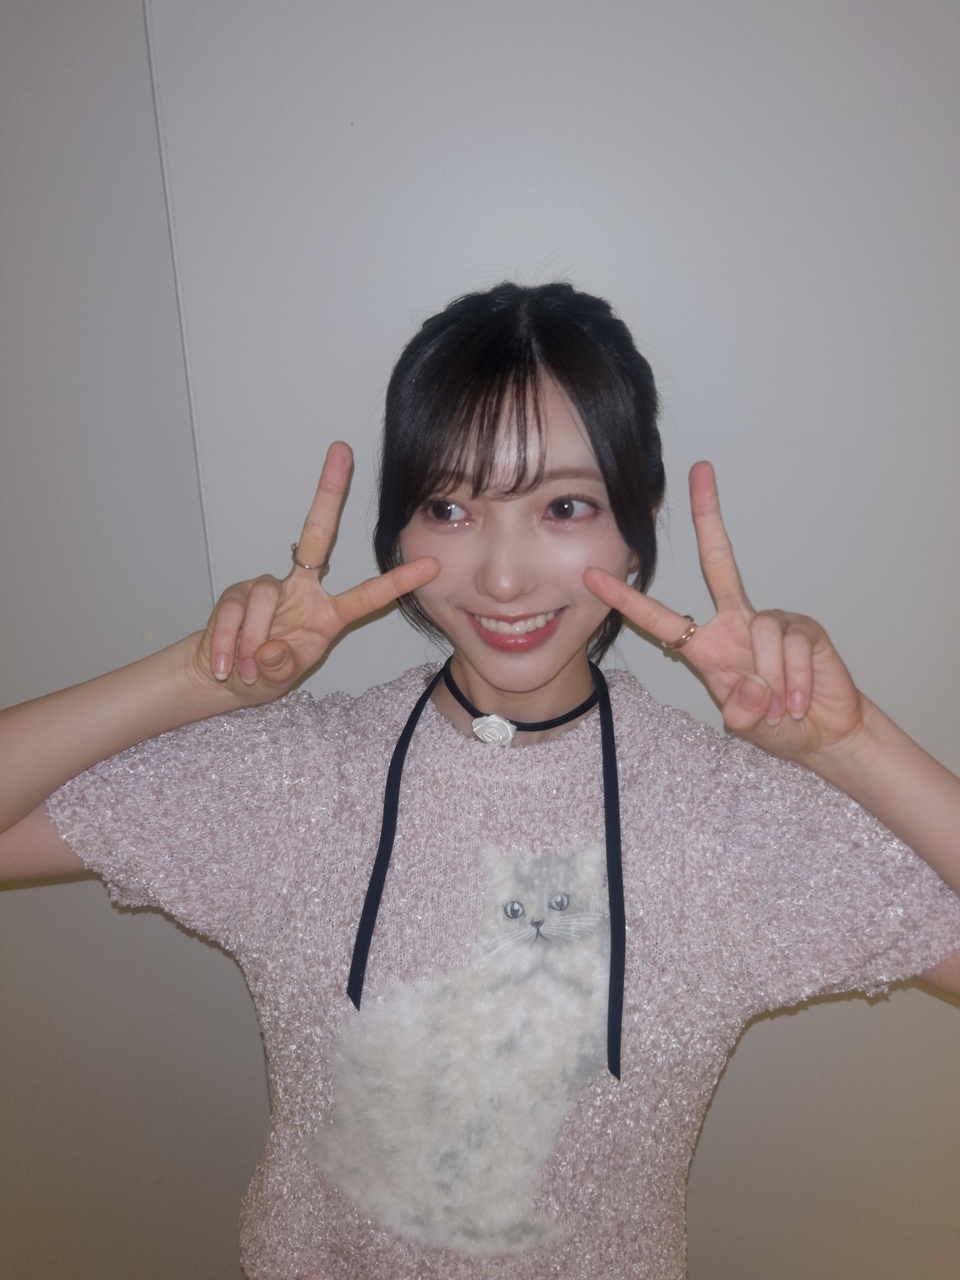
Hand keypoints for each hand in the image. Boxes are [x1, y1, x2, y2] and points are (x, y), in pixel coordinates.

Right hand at [195, 442, 437, 701]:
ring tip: (243, 669)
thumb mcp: (280, 679)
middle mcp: (300, 589)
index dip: (397, 582)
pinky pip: (231, 615)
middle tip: (342, 452)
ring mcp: (265, 587)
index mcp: (328, 613)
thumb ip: (282, 667)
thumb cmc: (263, 673)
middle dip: (329, 493)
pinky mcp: (234, 594)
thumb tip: (270, 650)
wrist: (220, 679)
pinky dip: (225, 646)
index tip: (431, 565)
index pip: (367, 594)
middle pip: (316, 535)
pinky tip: (222, 667)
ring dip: (251, 639)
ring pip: (262, 597)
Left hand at [584, 461, 864, 764]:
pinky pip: (790, 647)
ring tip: (779, 707)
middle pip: (718, 561)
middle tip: (700, 471)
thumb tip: (751, 690)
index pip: (660, 617)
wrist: (823, 732)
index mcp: (706, 644)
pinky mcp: (803, 627)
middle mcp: (736, 622)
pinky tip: (798, 702)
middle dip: (709, 515)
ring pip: (759, 635)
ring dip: (771, 682)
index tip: (594, 574)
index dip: (626, 598)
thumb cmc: (775, 723)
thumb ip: (739, 708)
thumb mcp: (745, 723)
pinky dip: (794, 682)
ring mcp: (770, 620)